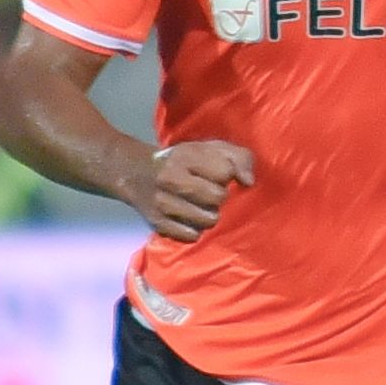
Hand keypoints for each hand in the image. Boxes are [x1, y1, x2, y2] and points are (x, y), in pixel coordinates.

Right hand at [122, 140, 253, 240]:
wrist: (137, 173)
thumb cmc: (185, 161)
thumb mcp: (212, 148)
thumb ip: (239, 157)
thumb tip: (248, 182)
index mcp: (185, 156)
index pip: (225, 171)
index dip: (227, 174)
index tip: (217, 173)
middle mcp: (170, 179)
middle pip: (217, 197)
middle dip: (219, 196)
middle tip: (209, 191)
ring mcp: (162, 203)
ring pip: (208, 220)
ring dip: (209, 215)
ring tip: (201, 206)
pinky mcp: (158, 223)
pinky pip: (191, 236)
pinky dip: (195, 230)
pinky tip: (190, 219)